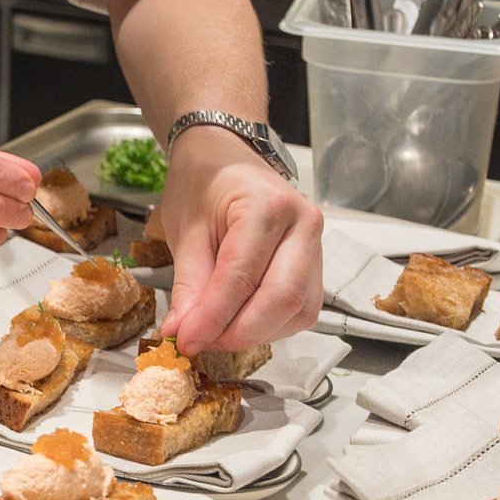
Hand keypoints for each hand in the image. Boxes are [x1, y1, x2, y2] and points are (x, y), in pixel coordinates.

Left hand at [154, 126, 324, 353]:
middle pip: (282, 298)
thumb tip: (182, 332)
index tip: (185, 341)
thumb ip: (188, 283)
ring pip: (298, 309)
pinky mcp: (316, 263)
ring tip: (214, 335)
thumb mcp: (184, 227)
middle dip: (239, 332)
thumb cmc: (203, 181)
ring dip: (256, 333)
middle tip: (200, 344)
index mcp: (267, 206)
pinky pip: (301, 307)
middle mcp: (303, 225)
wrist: (225, 155)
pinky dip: (271, 325)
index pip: (242, 277)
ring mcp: (316, 244)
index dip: (213, 317)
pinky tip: (238, 323)